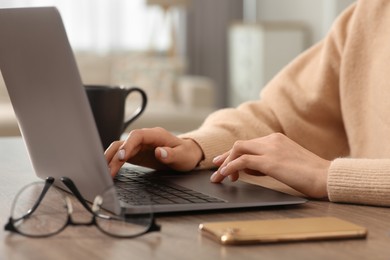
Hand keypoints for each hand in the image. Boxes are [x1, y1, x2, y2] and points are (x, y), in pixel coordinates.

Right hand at [104, 127, 202, 176]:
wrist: (187, 154)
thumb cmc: (186, 154)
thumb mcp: (182, 156)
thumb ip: (171, 154)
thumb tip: (159, 152)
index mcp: (155, 135)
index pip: (136, 136)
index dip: (127, 145)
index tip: (122, 157)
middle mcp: (145, 138)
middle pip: (124, 142)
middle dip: (114, 155)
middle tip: (108, 170)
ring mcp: (139, 145)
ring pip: (119, 149)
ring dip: (111, 159)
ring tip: (105, 173)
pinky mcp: (136, 153)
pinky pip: (122, 156)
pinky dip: (114, 163)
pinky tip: (109, 171)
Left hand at [210, 133, 330, 198]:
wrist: (327, 177)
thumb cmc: (311, 174)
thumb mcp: (287, 163)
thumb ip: (269, 162)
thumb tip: (252, 169)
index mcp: (277, 139)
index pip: (249, 144)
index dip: (235, 155)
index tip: (226, 163)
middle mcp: (272, 140)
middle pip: (240, 145)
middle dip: (225, 157)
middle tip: (216, 168)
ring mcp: (271, 149)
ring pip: (238, 150)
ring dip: (225, 163)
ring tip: (219, 176)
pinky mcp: (270, 161)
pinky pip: (242, 161)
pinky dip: (230, 167)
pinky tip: (225, 175)